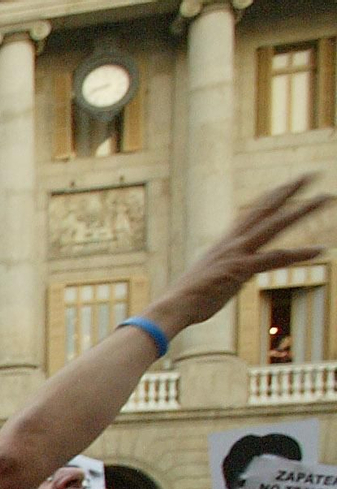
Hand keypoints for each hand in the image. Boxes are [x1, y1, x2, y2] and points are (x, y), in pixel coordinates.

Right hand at [151, 175, 329, 334]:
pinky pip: (277, 258)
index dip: (270, 199)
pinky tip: (320, 250)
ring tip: (326, 198)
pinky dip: (300, 254)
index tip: (285, 187)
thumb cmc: (186, 301)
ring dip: (303, 210)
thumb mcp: (208, 281)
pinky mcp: (241, 268)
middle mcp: (232, 242)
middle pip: (265, 209)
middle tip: (309, 175)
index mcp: (224, 244)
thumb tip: (230, 279)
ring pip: (276, 224)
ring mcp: (237, 253)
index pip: (251, 214)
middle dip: (288, 190)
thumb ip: (225, 274)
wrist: (172, 307)